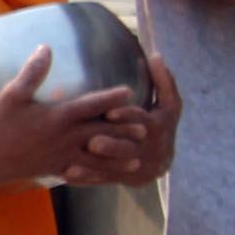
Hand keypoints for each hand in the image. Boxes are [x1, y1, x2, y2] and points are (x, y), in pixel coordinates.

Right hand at [0, 49, 138, 183]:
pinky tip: (108, 175)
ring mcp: (62, 155)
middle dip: (124, 129)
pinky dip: (98, 173)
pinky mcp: (56, 168)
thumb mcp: (12, 95)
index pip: (92, 105)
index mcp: (58, 116)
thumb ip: (32, 72)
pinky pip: (82, 172)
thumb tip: (46, 48)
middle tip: (145, 128)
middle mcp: (66, 137)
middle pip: (102, 131)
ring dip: (118, 155)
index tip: (130, 92)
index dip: (112, 98)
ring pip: (97, 156)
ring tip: (136, 156)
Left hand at [66, 48, 180, 187]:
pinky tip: (66, 175)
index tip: (110, 112)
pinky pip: (102, 179)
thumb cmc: (161, 123)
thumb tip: (156, 54)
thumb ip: (163, 80)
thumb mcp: (168, 104)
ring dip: (93, 166)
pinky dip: (86, 178)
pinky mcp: (119, 177)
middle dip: (111, 146)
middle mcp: (146, 148)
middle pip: (127, 147)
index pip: (142, 120)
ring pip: (113, 167)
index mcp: (156, 126)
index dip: (127, 116)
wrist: (163, 161)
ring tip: (71, 163)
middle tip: (91, 142)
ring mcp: (132, 166)